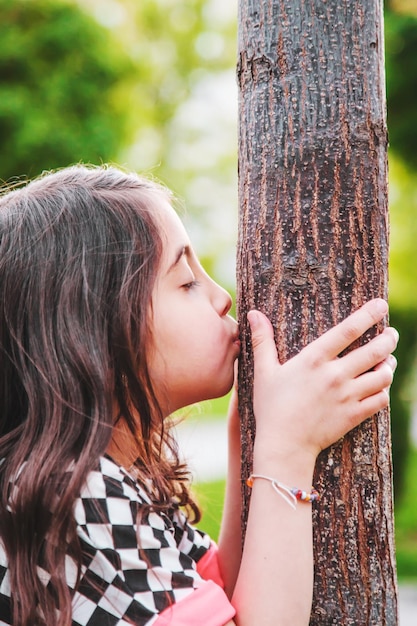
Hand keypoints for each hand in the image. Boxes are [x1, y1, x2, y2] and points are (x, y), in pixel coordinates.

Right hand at [248, 299, 397, 469]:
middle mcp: (334, 375)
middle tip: (391, 333)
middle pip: (374, 350)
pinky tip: (380, 385)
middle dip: (388, 338)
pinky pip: (381, 399)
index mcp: (314, 360)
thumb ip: (262, 340)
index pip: (348, 330)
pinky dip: (384, 390)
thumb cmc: (271, 407)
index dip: (368, 315)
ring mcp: (347, 396)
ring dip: (389, 364)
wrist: (284, 445)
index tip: (381, 304)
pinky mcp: (354, 415)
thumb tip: (253, 313)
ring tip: (388, 359)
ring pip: (383, 375)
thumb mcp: (264, 372)